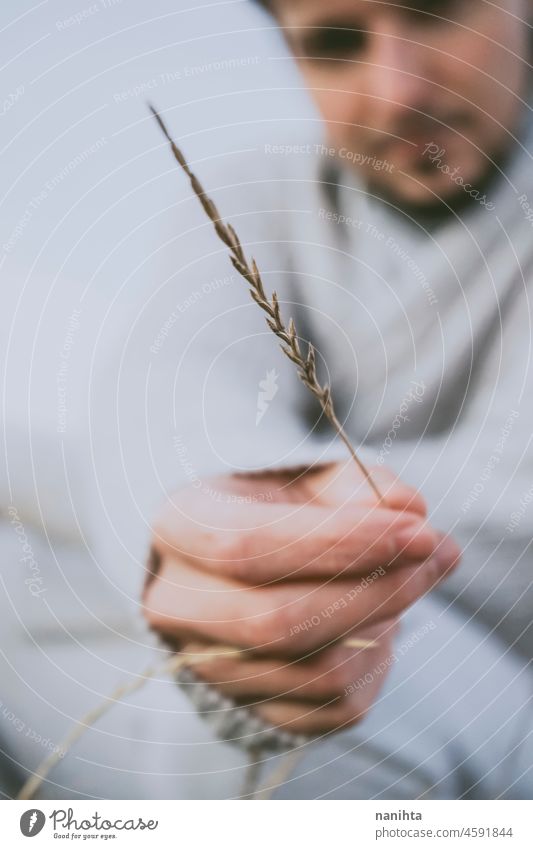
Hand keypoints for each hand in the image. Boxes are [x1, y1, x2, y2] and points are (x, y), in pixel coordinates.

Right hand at [143, 461, 459, 734]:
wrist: (241, 560)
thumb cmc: (278, 506)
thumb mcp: (309, 476)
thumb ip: (358, 485)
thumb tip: (409, 511)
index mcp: (178, 528)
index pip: (248, 546)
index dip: (340, 542)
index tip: (417, 532)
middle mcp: (175, 604)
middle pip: (276, 621)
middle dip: (374, 591)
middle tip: (433, 555)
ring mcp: (204, 666)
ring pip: (313, 673)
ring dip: (384, 626)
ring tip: (407, 579)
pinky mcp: (245, 710)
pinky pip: (330, 711)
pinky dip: (375, 666)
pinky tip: (380, 623)